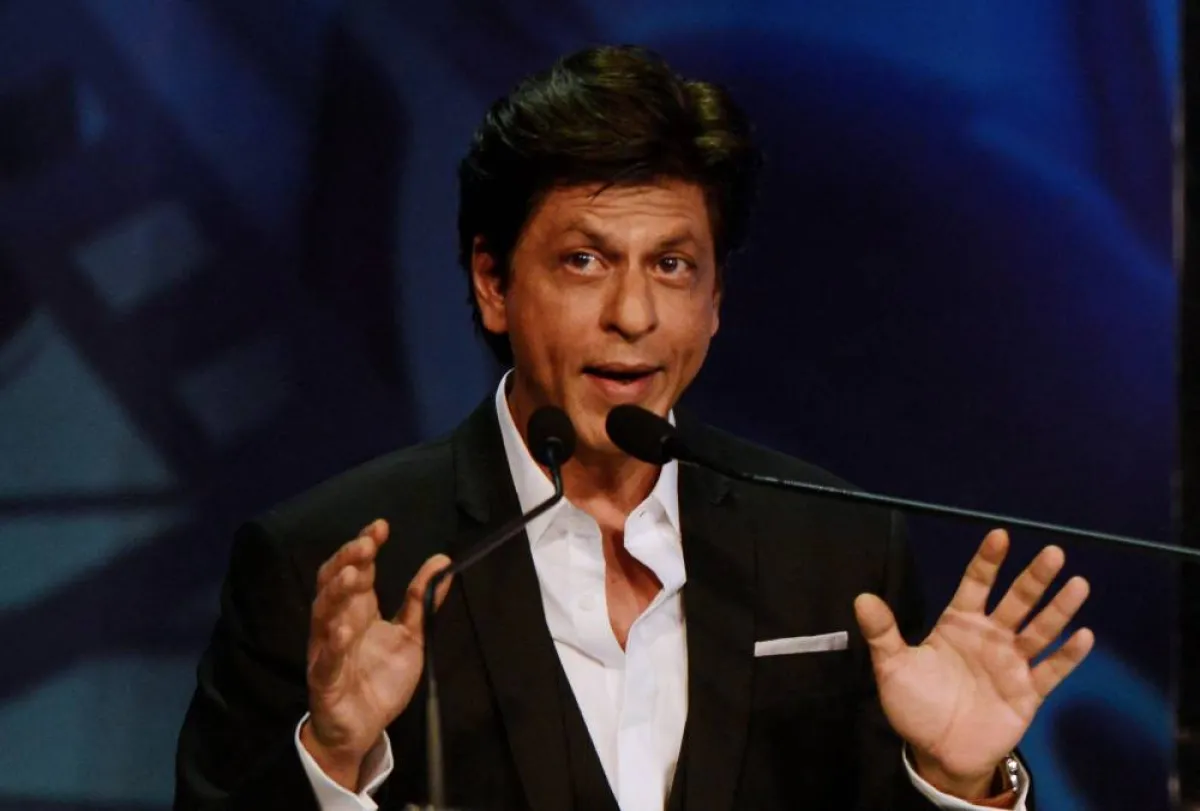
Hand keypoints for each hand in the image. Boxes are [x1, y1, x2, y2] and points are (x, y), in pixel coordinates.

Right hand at [300, 519, 451, 789]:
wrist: (362, 729)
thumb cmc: (380, 679)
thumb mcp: (411, 636)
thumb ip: (421, 600)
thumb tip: (443, 560)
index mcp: (357, 610)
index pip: (357, 569)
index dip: (365, 547)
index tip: (380, 527)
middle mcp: (337, 623)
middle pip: (334, 583)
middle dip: (348, 560)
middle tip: (366, 543)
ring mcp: (327, 650)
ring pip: (323, 614)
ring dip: (337, 593)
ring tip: (353, 575)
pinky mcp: (325, 680)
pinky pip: (326, 660)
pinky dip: (333, 645)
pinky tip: (343, 631)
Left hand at [854, 529, 1093, 799]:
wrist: (937, 752)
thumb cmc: (916, 704)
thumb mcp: (892, 667)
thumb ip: (882, 633)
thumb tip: (861, 598)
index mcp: (958, 624)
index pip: (976, 584)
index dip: (987, 561)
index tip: (999, 535)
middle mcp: (990, 637)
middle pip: (1016, 601)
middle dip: (1034, 578)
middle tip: (1053, 553)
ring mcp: (1011, 663)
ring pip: (1039, 630)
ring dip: (1059, 609)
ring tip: (1077, 584)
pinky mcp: (1028, 693)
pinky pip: (1051, 671)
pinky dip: (1067, 655)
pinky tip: (1083, 636)